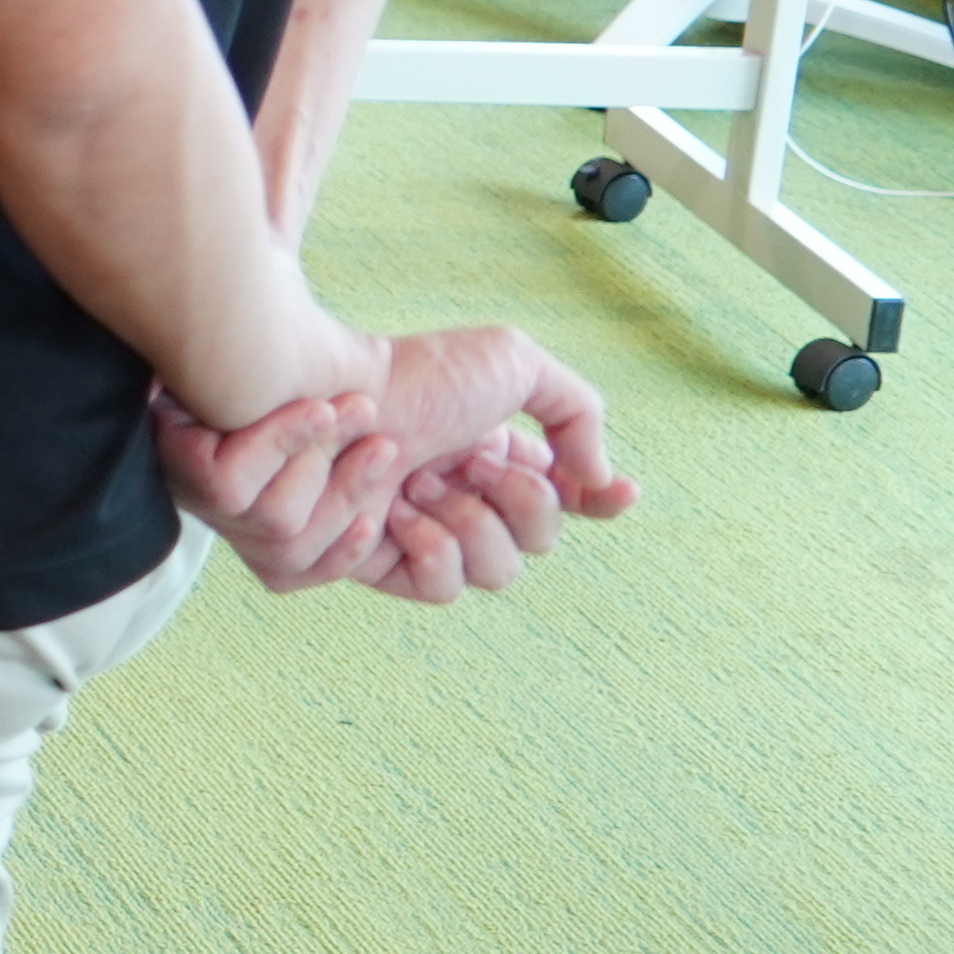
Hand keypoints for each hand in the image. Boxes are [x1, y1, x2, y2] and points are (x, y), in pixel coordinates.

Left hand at [157, 322, 630, 601]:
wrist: (332, 390)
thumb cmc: (412, 373)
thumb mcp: (512, 366)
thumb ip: (576, 413)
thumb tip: (603, 481)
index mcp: (489, 465)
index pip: (563, 506)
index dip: (598, 503)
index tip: (621, 493)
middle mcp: (454, 505)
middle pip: (532, 549)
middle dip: (515, 499)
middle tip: (470, 457)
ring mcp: (408, 538)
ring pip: (490, 575)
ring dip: (465, 519)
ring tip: (420, 478)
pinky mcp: (363, 566)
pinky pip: (431, 587)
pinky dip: (423, 547)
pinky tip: (395, 513)